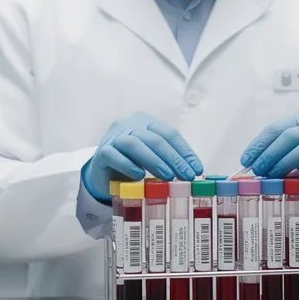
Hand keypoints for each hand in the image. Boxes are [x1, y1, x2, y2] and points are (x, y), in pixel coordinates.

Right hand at [84, 113, 203, 199]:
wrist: (103, 172)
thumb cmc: (133, 163)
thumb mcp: (153, 159)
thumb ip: (169, 160)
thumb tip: (193, 171)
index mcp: (146, 123)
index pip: (169, 134)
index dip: (185, 152)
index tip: (196, 169)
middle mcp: (129, 125)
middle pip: (154, 139)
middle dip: (173, 158)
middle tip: (186, 176)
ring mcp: (113, 137)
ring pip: (135, 144)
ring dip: (154, 161)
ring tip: (168, 176)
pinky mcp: (102, 152)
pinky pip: (114, 156)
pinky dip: (128, 165)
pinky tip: (139, 176)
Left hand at [241, 112, 298, 177]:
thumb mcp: (284, 152)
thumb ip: (269, 155)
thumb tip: (248, 166)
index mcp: (297, 120)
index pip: (275, 129)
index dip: (259, 145)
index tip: (246, 161)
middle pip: (291, 135)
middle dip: (271, 154)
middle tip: (259, 170)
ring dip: (288, 161)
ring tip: (275, 174)